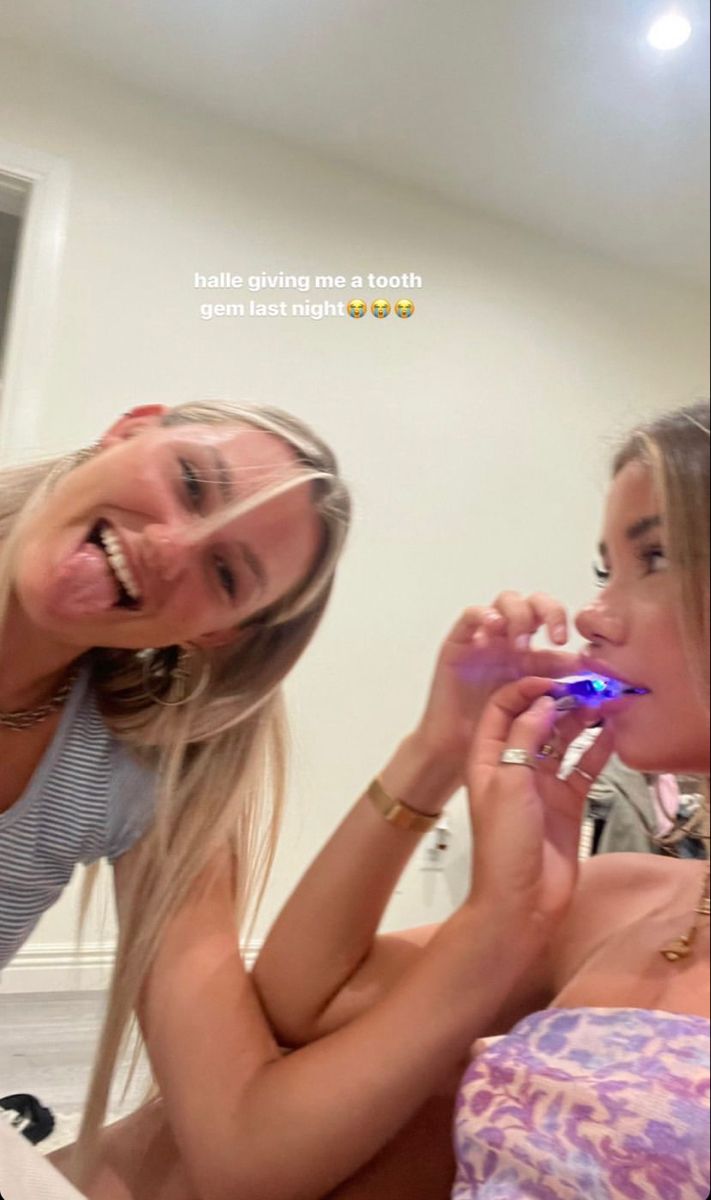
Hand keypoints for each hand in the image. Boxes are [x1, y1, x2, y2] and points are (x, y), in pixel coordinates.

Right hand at [412, 594, 580, 783]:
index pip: (555, 622)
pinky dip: (484, 616)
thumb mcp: (535, 707)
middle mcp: (510, 640)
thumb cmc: (494, 731)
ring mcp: (485, 638)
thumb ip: (560, 688)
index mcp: (532, 653)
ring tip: (521, 644)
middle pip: (535, 603)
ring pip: (506, 601)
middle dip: (550, 612)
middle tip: (556, 637)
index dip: (570, 629)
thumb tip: (590, 673)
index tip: (579, 651)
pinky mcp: (459, 642)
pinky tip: (494, 630)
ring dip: (519, 616)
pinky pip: (470, 615)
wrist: (459, 751)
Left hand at [466, 676, 614, 929]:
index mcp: (487, 759)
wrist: (521, 900)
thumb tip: (543, 702)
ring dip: (578, 721)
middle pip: (534, 722)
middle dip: (556, 701)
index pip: (501, 710)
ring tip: (601, 702)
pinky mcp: (566, 802)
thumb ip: (523, 739)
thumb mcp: (507, 782)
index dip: (523, 690)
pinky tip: (609, 733)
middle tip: (584, 686)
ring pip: (561, 741)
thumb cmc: (504, 843)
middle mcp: (513, 767)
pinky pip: (582, 768)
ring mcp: (541, 784)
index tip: (551, 680)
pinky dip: (596, 750)